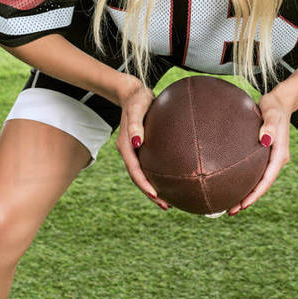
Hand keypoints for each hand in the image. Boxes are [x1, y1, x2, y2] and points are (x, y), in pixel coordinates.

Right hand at [116, 78, 169, 210]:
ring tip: (169, 201)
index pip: (135, 170)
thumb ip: (135, 125)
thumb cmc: (137, 99)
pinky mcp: (143, 148)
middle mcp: (130, 151)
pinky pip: (149, 167)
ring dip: (154, 189)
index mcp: (126, 146)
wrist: (133, 92)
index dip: (144, 184)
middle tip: (167, 206)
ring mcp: (136, 150)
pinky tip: (170, 181)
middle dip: (151, 193)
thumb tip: (138, 142)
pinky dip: (157, 177)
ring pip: (143, 175)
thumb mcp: (136, 108)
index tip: (155, 195)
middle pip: (138, 178)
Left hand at [227, 87, 293, 215]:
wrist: (280, 101)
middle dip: (247, 199)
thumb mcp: (272, 113)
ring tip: (229, 204)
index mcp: (280, 154)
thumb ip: (269, 126)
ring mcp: (271, 158)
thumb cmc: (274, 106)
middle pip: (262, 185)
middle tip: (230, 211)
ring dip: (246, 193)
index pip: (267, 180)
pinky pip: (255, 172)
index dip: (255, 194)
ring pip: (258, 180)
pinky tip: (232, 184)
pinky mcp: (264, 155)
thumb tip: (265, 140)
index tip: (242, 205)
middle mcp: (276, 159)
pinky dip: (244, 180)